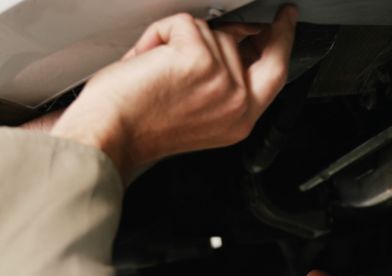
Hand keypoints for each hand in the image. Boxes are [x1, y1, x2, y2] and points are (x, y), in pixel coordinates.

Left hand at [49, 5, 298, 182]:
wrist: (108, 136)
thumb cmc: (135, 127)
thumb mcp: (193, 111)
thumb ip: (220, 83)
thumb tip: (229, 41)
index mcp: (238, 120)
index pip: (274, 73)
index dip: (281, 41)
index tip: (283, 22)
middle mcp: (237, 104)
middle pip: (247, 44)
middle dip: (240, 29)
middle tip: (237, 24)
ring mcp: (222, 81)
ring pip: (209, 31)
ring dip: (174, 40)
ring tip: (153, 70)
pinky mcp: (200, 60)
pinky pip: (184, 24)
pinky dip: (158, 35)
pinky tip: (146, 61)